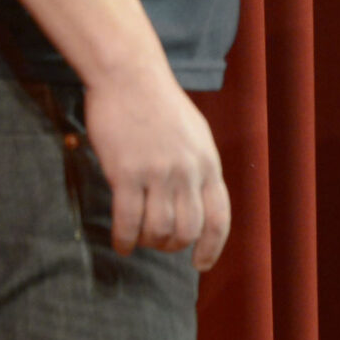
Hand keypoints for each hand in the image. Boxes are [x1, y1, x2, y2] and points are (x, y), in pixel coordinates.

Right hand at [80, 60, 232, 268]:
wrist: (129, 75)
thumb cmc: (159, 103)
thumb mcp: (194, 133)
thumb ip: (199, 167)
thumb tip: (199, 202)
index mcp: (208, 162)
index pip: (219, 217)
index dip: (212, 247)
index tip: (200, 264)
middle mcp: (187, 171)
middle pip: (187, 230)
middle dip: (173, 245)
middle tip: (159, 243)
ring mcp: (157, 173)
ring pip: (158, 230)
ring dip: (148, 242)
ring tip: (138, 239)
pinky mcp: (126, 172)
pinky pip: (128, 222)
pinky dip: (125, 239)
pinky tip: (121, 243)